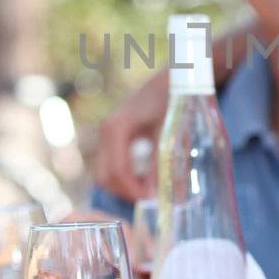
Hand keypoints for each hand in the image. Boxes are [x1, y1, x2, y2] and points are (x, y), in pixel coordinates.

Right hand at [94, 70, 170, 201]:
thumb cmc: (171, 98)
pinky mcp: (115, 136)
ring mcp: (108, 133)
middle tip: (151, 201)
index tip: (152, 202)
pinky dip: (125, 176)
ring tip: (151, 191)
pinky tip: (146, 179)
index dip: (132, 191)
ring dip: (125, 186)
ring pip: (106, 172)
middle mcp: (106, 132)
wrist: (173, 76)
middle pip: (105, 176)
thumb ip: (161, 163)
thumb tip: (159, 194)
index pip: (116, 172)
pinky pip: (113, 164)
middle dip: (126, 193)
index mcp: (115, 129)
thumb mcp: (168, 131)